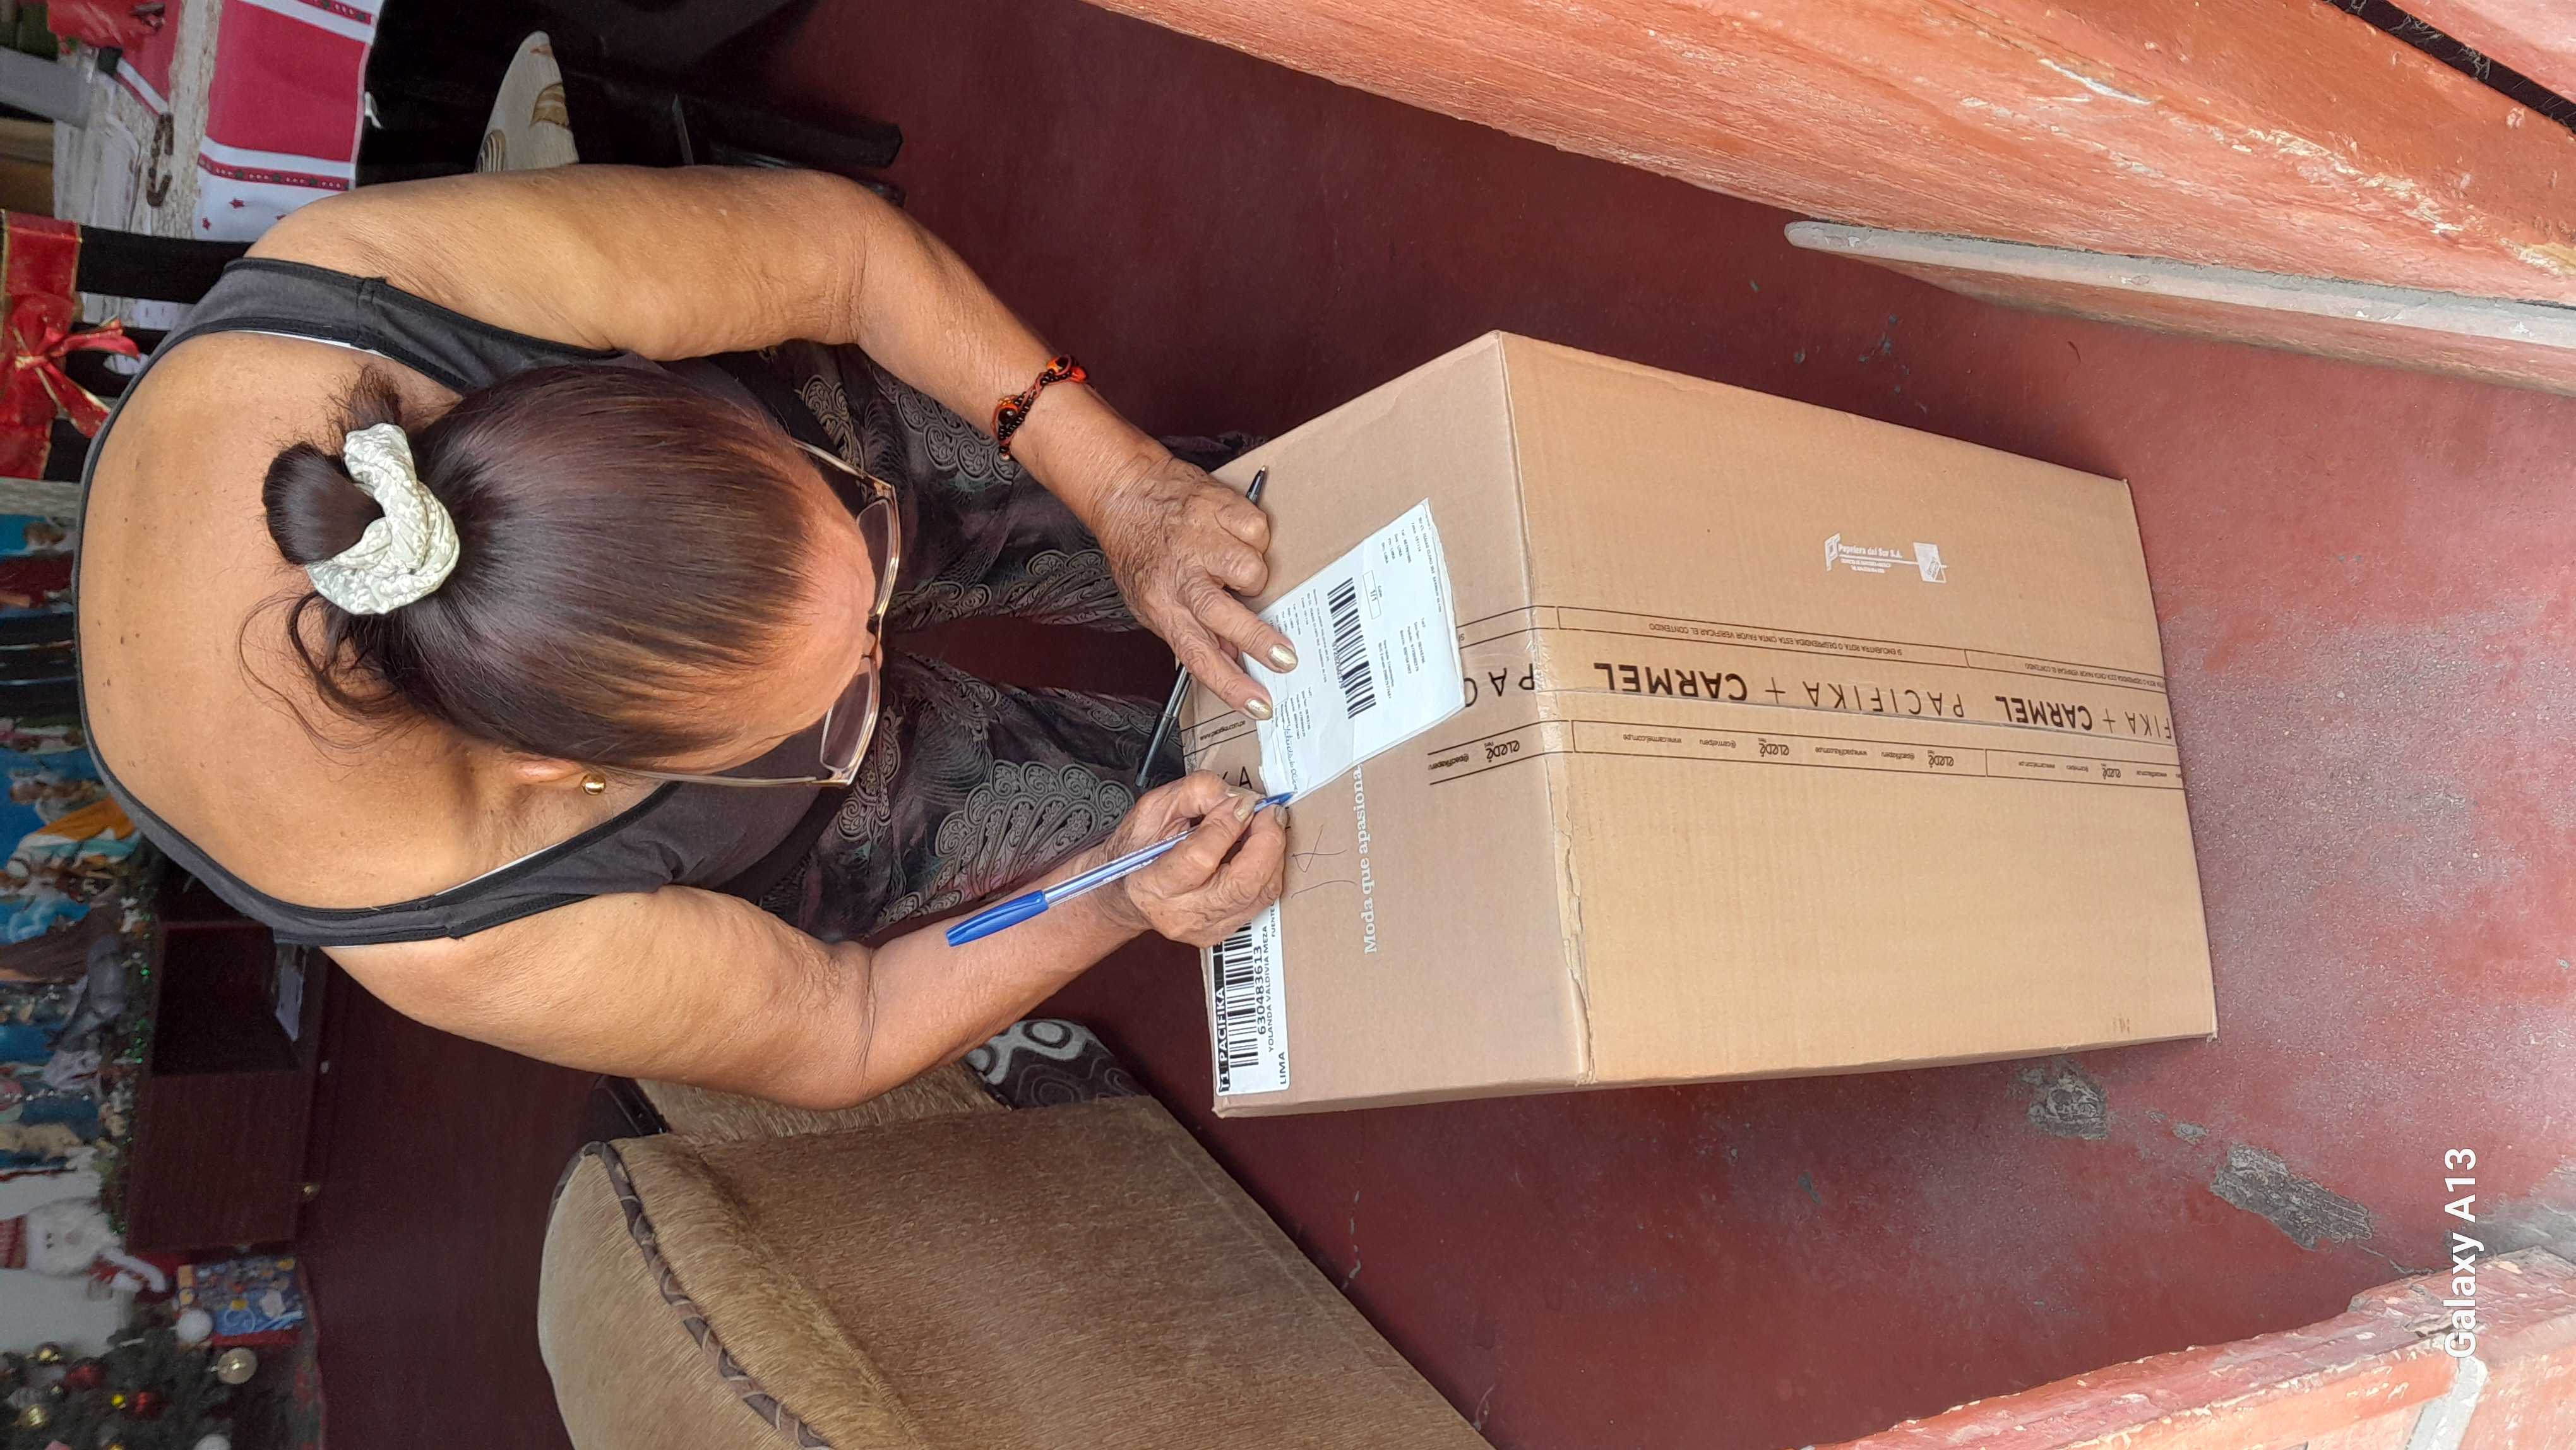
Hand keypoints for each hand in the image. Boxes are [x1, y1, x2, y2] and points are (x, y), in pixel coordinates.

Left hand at [1091, 453, 1297, 718]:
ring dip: (1254, 574)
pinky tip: (1236, 536)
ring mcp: (1201, 539)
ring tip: (1238, 570)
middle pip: (1224, 616)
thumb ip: (1189, 631)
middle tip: (1286, 658)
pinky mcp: (1219, 507)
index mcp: (1163, 604)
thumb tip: (1231, 661)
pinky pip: (1258, 530)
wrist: (1124, 490)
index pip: (1198, 657)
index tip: (1261, 705)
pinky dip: (1254, 537)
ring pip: (1251, 569)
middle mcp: (1181, 574)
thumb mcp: (1150, 600)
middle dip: (1259, 640)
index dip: (1232, 685)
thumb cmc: (1139, 549)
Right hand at [1092, 772, 1286, 946]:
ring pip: (1260, 893)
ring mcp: (1206, 928)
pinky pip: (1262, 899)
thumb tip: (1240, 799)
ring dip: (1272, 853)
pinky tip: (1259, 849)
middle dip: (1266, 841)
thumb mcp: (1155, 807)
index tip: (1244, 802)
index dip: (1229, 824)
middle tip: (1269, 812)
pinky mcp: (1223, 930)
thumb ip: (1198, 793)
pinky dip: (1268, 868)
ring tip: (1265, 826)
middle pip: (1242, 884)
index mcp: (1154, 885)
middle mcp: (1182, 914)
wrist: (1127, 891)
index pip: (1201, 858)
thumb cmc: (1137, 850)